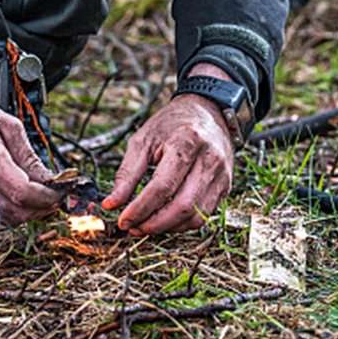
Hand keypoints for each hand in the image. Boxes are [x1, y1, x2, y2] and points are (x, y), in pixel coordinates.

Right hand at [0, 66, 61, 224]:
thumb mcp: (7, 124)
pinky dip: (6, 208)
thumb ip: (29, 155)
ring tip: (39, 194)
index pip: (21, 191)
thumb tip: (49, 178)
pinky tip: (15, 193)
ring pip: (1, 217)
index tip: (60, 192)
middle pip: (13, 211)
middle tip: (55, 197)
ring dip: (25, 211)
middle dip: (40, 208)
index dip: (46, 197)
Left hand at [101, 67, 235, 234]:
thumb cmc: (172, 124)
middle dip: (154, 224)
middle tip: (133, 227)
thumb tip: (111, 205)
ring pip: (195, 216)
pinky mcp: (226, 185)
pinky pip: (204, 215)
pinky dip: (182, 223)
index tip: (123, 220)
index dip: (141, 208)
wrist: (207, 111)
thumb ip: (127, 174)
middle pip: (182, 206)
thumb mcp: (144, 140)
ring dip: (167, 227)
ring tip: (146, 225)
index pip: (163, 186)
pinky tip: (165, 219)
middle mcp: (210, 158)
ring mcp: (221, 173)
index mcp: (188, 141)